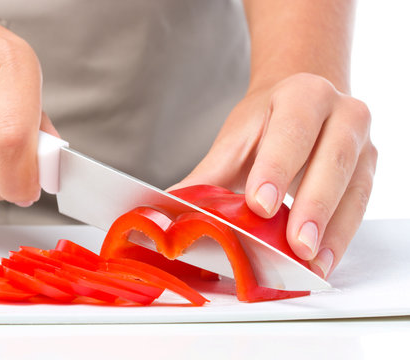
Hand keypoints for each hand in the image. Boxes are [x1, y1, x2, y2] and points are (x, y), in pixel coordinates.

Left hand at [171, 73, 377, 278]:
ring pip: (354, 187)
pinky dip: (341, 237)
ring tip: (310, 262)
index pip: (291, 131)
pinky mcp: (369, 170)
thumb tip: (167, 211)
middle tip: (295, 244)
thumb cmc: (267, 121)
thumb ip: (207, 176)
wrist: (303, 104)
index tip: (259, 204)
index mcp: (302, 95)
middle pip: (332, 159)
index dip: (276, 168)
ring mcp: (362, 142)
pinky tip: (323, 261)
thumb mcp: (236, 140)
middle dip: (313, 205)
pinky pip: (360, 205)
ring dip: (333, 229)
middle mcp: (342, 113)